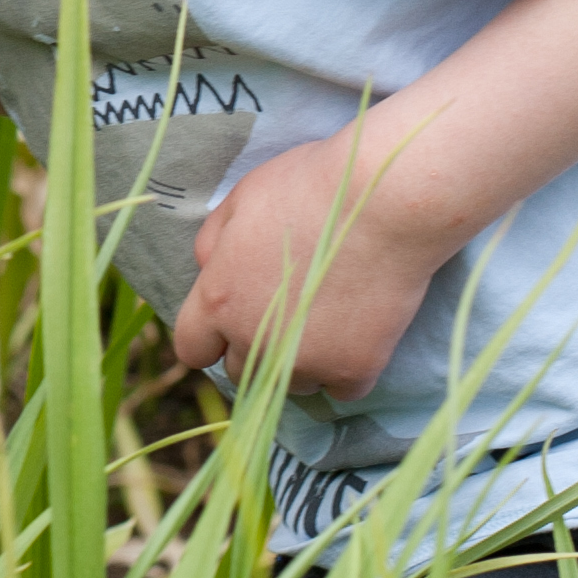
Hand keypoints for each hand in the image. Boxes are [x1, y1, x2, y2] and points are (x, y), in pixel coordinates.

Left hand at [166, 127, 447, 403]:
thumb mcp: (243, 198)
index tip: (232, 321)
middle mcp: (255, 340)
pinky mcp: (354, 370)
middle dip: (255, 347)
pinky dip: (346, 369)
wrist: (385, 200)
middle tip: (287, 313)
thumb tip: (206, 270)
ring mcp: (306, 361)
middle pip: (241, 371)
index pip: (192, 348)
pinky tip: (357, 332)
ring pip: (288, 384)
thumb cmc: (310, 188)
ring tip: (326, 318)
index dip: (210, 336)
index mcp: (219, 300)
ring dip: (298, 361)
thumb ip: (213, 241)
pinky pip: (339, 389)